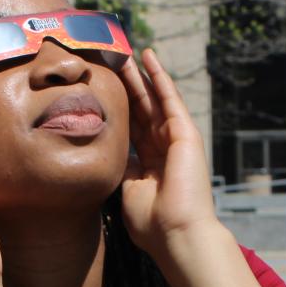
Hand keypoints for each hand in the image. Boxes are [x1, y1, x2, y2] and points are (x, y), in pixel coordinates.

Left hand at [119, 49, 219, 250]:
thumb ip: (121, 170)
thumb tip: (110, 155)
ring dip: (140, 75)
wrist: (176, 233)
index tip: (99, 90)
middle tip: (110, 62)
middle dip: (127, 86)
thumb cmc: (151, 223)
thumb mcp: (126, 191)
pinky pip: (170, 99)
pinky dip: (160, 77)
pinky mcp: (185, 133)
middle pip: (140, 110)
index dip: (116, 109)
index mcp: (148, 164)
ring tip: (126, 53)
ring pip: (154, 99)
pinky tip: (149, 59)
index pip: (129, 128)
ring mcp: (175, 140)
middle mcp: (162, 149)